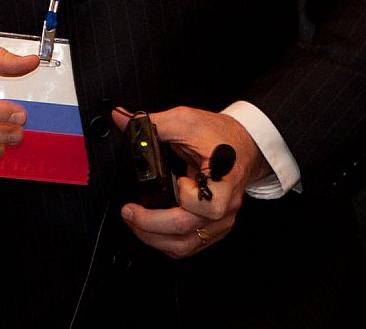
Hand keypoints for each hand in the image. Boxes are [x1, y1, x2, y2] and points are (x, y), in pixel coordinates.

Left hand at [113, 105, 267, 257]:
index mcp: (224, 180)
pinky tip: (152, 229)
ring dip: (154, 239)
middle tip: (129, 212)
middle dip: (150, 225)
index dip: (183, 195)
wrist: (244, 144)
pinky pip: (189, 245)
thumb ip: (153, 123)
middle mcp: (226, 206)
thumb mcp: (187, 120)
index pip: (205, 205)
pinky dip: (166, 241)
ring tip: (135, 223)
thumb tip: (121, 118)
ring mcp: (221, 220)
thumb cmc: (220, 134)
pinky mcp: (214, 227)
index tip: (175, 179)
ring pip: (185, 246)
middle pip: (187, 232)